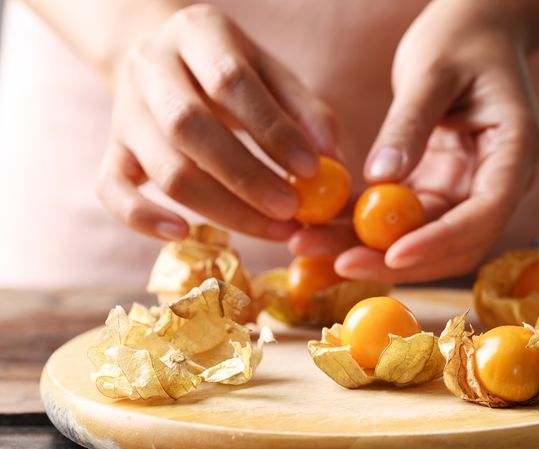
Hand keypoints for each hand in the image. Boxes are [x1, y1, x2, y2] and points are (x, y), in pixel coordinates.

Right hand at [96, 4, 338, 240]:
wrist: (164, 61)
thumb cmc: (233, 74)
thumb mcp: (273, 74)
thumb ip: (306, 112)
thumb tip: (335, 161)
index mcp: (196, 33)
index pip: (230, 80)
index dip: (272, 129)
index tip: (311, 169)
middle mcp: (150, 66)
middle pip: (190, 127)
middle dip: (247, 177)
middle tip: (292, 210)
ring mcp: (124, 111)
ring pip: (164, 168)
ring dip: (221, 208)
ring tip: (273, 229)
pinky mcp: (111, 150)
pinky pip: (110, 189)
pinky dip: (143, 219)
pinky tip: (184, 233)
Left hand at [290, 0, 538, 282]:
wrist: (474, 30)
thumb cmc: (461, 38)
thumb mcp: (433, 70)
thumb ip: (410, 123)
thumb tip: (381, 176)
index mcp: (515, 150)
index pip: (486, 212)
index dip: (441, 241)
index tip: (392, 255)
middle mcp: (496, 180)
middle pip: (453, 241)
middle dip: (396, 260)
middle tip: (338, 264)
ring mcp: (466, 188)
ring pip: (422, 238)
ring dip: (370, 250)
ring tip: (311, 246)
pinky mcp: (437, 187)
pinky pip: (401, 219)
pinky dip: (362, 227)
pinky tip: (320, 228)